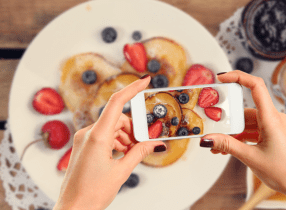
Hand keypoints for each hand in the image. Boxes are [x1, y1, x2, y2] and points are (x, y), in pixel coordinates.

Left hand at [54, 75, 165, 209]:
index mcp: (97, 136)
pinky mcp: (84, 145)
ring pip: (112, 128)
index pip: (116, 103)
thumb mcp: (121, 172)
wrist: (73, 209)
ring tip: (131, 155)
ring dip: (126, 138)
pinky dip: (117, 142)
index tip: (145, 81)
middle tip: (143, 144)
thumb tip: (155, 143)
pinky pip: (105, 136)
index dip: (132, 89)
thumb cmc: (91, 193)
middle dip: (133, 129)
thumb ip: (139, 153)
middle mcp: (88, 133)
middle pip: (118, 119)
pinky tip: (122, 155)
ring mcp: (85, 139)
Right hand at [200, 71, 285, 209]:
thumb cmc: (285, 172)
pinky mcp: (272, 134)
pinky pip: (252, 130)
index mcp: (271, 118)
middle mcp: (273, 118)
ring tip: (218, 145)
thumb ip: (227, 145)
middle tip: (212, 126)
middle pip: (245, 110)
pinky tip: (228, 148)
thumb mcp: (250, 157)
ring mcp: (273, 126)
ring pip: (247, 123)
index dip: (238, 77)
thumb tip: (207, 139)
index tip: (222, 78)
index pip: (256, 86)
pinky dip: (240, 137)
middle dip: (228, 120)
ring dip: (233, 133)